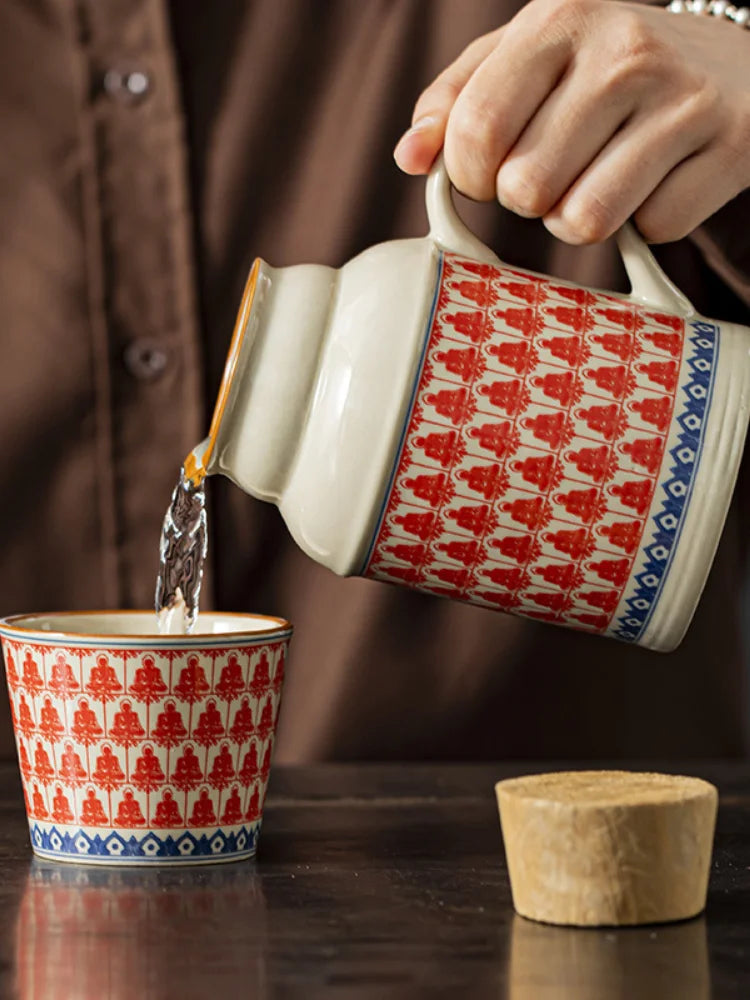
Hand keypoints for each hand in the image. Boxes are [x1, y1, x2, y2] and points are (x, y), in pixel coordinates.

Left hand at [394, 0, 749, 243]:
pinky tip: (657, 178)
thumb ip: (457, 101)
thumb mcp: (528, 58)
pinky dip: (646, 221)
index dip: (470, 174)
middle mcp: (625, 53)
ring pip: (585, 221)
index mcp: (561, 20)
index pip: (477, 129)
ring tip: (600, 178)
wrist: (734, 64)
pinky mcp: (729, 147)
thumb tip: (410, 157)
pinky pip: (653, 230)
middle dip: (529, 198)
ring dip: (580, 219)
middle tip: (557, 170)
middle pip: (526, 188)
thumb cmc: (608, 69)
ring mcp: (683, 100)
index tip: (488, 170)